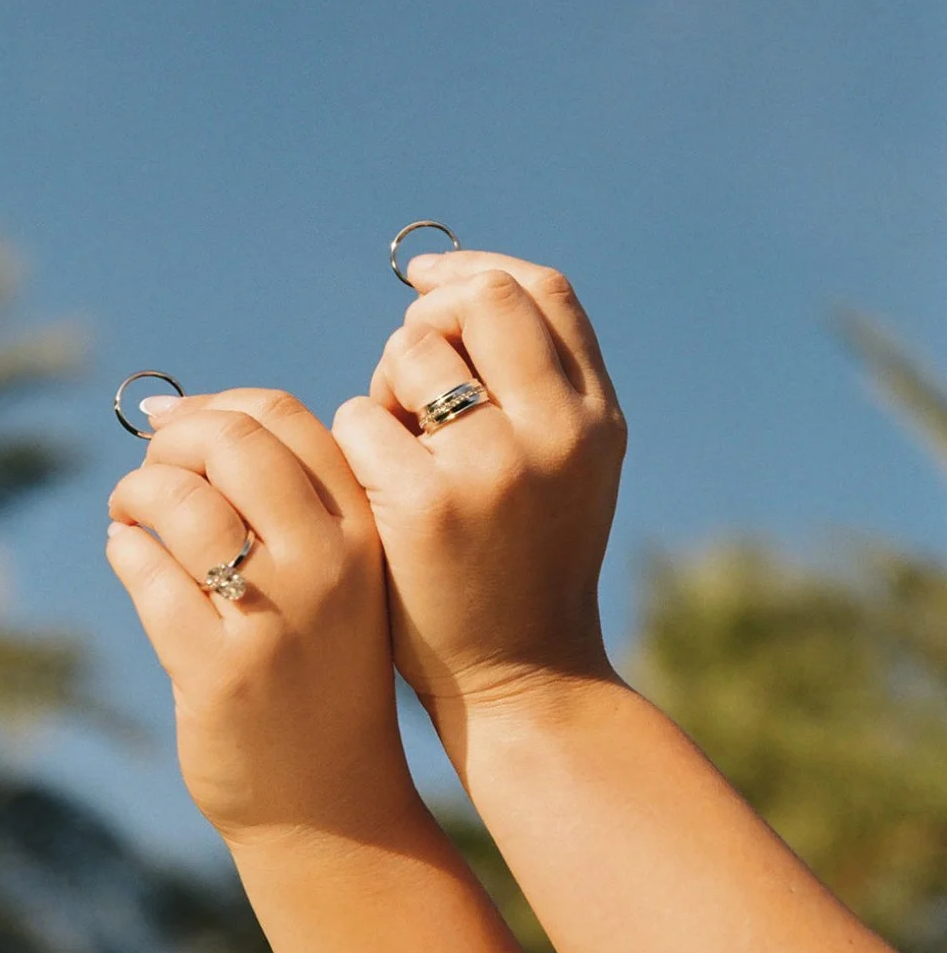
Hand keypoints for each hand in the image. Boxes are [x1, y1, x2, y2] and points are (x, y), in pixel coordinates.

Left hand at [107, 389, 414, 845]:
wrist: (335, 804)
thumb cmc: (324, 667)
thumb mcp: (340, 573)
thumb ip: (287, 498)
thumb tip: (172, 416)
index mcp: (365, 527)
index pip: (284, 416)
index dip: (215, 406)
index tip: (177, 427)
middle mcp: (329, 562)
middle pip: (230, 442)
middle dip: (170, 443)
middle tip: (150, 472)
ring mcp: (276, 615)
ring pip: (181, 502)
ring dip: (135, 493)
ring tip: (129, 515)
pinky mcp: (219, 669)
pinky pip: (148, 572)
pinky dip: (124, 550)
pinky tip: (129, 556)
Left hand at [332, 252, 626, 712]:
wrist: (523, 680)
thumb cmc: (526, 564)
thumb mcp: (564, 469)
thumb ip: (534, 387)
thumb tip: (451, 290)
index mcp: (595, 417)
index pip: (543, 291)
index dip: (477, 271)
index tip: (425, 281)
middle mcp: (558, 432)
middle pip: (480, 302)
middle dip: (428, 321)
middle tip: (406, 376)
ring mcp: (495, 468)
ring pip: (410, 353)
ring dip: (385, 387)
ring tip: (397, 448)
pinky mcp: (426, 506)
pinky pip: (360, 417)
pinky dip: (356, 442)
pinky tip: (372, 494)